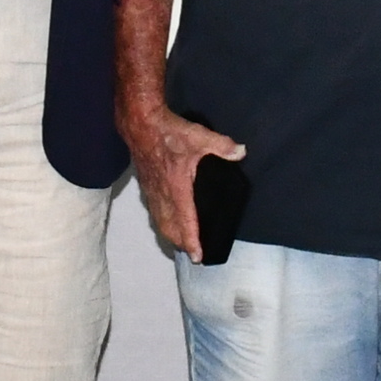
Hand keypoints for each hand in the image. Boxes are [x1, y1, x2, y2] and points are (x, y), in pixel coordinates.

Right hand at [124, 104, 245, 255]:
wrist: (139, 123)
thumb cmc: (168, 131)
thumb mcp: (199, 136)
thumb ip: (221, 146)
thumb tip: (241, 152)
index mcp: (177, 187)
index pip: (185, 221)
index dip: (191, 240)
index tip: (197, 256)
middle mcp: (162, 194)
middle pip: (170, 228)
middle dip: (181, 243)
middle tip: (192, 254)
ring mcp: (152, 191)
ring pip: (160, 221)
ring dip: (170, 235)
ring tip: (180, 245)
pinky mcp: (146, 185)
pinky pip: (154, 211)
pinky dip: (161, 222)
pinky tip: (165, 222)